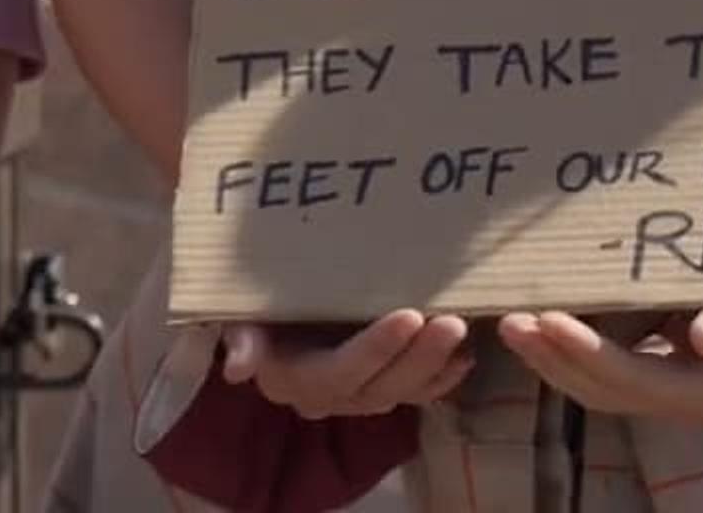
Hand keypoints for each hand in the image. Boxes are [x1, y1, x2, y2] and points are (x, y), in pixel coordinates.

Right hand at [217, 312, 476, 420]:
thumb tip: (236, 369)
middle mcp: (330, 398)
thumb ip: (240, 337)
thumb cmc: (258, 304)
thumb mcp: (240, 315)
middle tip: (451, 321)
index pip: (340, 371)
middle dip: (419, 356)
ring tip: (462, 328)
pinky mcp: (382, 390)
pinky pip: (417, 395)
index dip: (376, 349)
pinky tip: (465, 355)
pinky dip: (444, 378)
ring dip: (436, 364)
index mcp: (294, 379)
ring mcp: (360, 398)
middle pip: (380, 386)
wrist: (271, 316)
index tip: (409, 316)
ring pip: (404, 392)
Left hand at [494, 301, 702, 425]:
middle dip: (554, 359)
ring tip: (510, 321)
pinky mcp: (644, 369)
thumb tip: (702, 339)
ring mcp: (658, 388)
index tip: (551, 320)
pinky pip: (594, 368)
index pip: (636, 380)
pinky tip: (532, 320)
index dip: (589, 354)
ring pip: (591, 386)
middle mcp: (677, 399)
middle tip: (511, 320)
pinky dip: (561, 348)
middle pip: (603, 391)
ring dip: (547, 358)